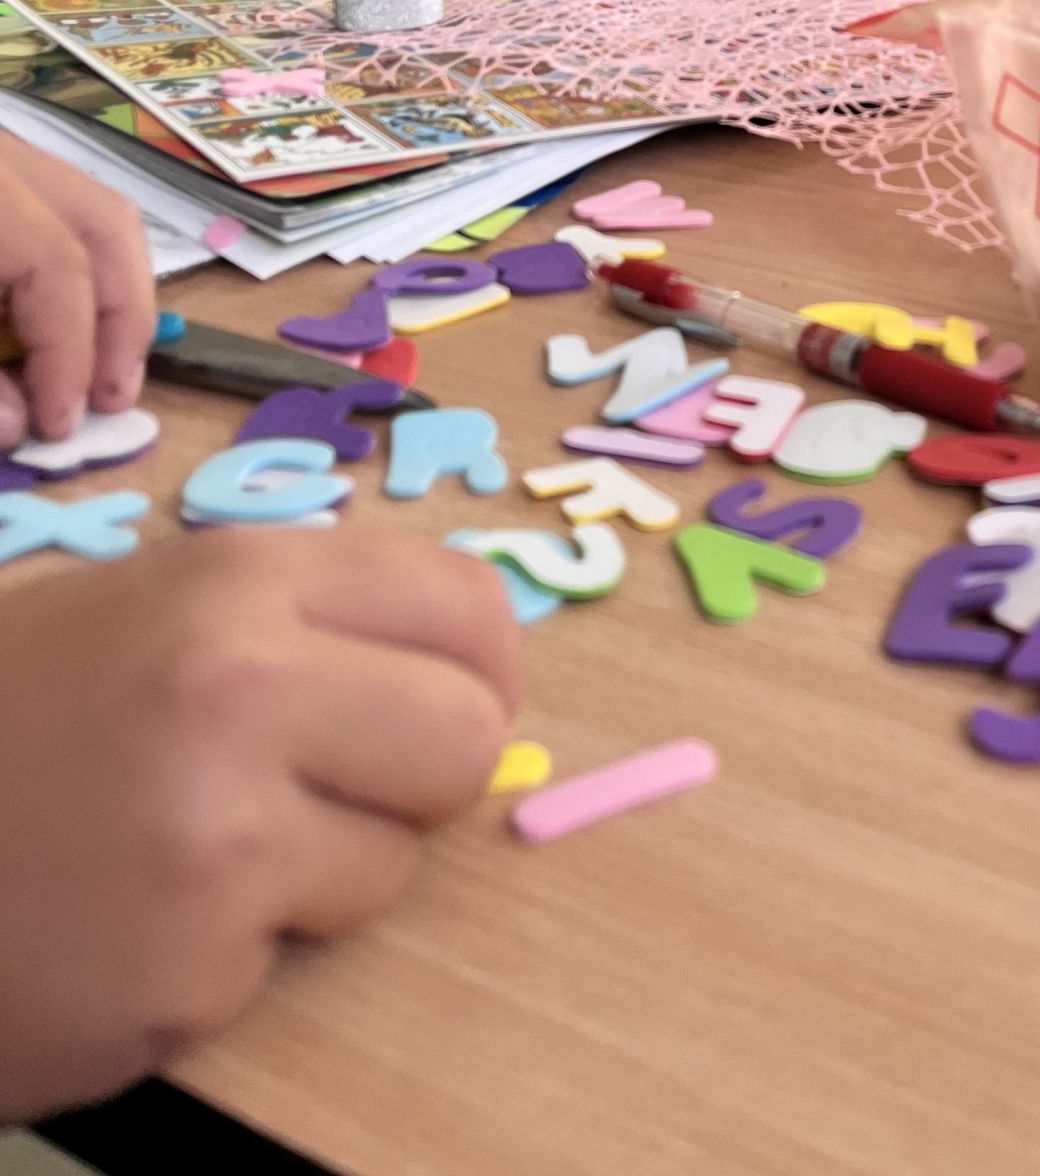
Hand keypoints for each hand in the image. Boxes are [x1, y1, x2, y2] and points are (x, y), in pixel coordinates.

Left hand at [0, 133, 153, 447]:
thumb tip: (20, 425)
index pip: (57, 266)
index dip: (70, 354)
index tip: (58, 427)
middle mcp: (6, 159)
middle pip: (106, 223)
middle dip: (125, 318)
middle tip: (111, 398)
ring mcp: (8, 152)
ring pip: (98, 206)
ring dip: (118, 291)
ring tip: (105, 364)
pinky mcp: (3, 168)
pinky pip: (65, 206)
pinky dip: (83, 266)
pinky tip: (66, 319)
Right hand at [0, 529, 519, 1121]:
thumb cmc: (6, 719)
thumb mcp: (142, 609)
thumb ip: (295, 620)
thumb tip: (457, 657)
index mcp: (237, 581)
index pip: (464, 606)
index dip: (476, 666)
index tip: (451, 698)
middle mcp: (243, 689)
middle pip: (465, 739)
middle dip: (421, 777)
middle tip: (340, 790)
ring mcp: (216, 839)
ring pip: (390, 867)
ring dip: (316, 877)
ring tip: (191, 852)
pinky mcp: (185, 973)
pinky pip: (280, 963)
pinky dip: (221, 956)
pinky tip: (129, 921)